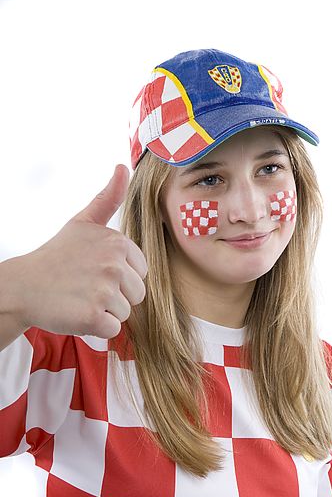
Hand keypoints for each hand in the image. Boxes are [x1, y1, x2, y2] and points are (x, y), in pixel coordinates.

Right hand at [18, 165, 147, 338]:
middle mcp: (114, 264)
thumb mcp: (83, 222)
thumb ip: (107, 198)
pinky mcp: (94, 316)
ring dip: (105, 312)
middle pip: (138, 295)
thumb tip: (124, 166)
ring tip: (81, 298)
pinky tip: (77, 313)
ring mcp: (104, 290)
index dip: (120, 277)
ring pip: (126, 313)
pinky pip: (113, 330)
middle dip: (115, 296)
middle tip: (86, 287)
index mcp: (118, 242)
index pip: (141, 273)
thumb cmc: (57, 256)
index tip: (94, 271)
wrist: (23, 285)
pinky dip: (96, 328)